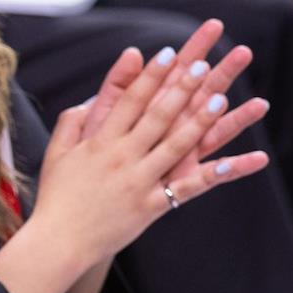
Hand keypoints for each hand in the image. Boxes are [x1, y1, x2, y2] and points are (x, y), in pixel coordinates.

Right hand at [32, 33, 267, 264]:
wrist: (58, 240)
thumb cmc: (56, 196)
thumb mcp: (56, 153)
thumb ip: (72, 122)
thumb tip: (89, 99)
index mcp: (99, 141)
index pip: (130, 100)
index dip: (151, 75)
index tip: (168, 52)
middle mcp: (121, 156)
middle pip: (157, 115)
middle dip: (181, 87)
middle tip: (202, 63)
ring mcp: (138, 181)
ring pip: (176, 144)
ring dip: (200, 119)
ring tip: (221, 96)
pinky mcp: (150, 205)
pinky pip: (188, 188)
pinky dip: (214, 175)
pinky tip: (237, 162)